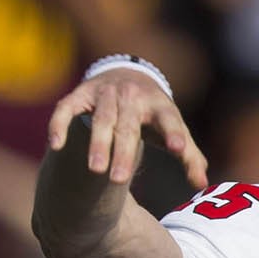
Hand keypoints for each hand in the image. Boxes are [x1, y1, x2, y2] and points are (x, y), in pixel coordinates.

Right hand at [46, 62, 205, 191]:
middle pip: (129, 126)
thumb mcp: (172, 128)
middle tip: (120, 180)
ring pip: (102, 119)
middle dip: (124, 152)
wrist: (126, 72)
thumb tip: (202, 185)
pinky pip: (67, 108)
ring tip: (95, 170)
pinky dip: (60, 124)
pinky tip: (56, 145)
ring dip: (98, 143)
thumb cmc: (152, 113)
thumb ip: (189, 156)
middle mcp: (132, 96)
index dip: (174, 133)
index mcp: (159, 105)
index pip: (169, 119)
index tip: (178, 149)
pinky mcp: (80, 93)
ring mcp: (105, 93)